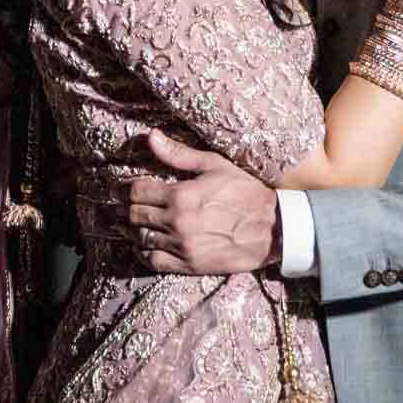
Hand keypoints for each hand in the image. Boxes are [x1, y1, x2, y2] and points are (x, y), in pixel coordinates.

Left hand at [123, 130, 276, 273]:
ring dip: (137, 229)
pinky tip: (149, 244)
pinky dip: (145, 253)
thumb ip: (179, 154)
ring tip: (141, 222)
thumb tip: (151, 137)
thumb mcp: (215, 165)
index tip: (130, 186)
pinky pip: (154, 262)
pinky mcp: (190, 265)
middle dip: (131, 207)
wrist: (273, 229)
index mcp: (181, 195)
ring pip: (141, 238)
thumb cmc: (246, 192)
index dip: (129, 187)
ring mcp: (183, 247)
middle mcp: (177, 223)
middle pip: (135, 215)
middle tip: (132, 203)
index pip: (137, 191)